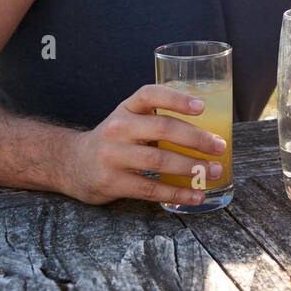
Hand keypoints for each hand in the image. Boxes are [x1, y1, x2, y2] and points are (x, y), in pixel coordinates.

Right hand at [63, 85, 226, 205]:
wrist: (71, 163)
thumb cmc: (116, 140)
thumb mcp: (129, 120)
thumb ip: (159, 120)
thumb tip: (209, 133)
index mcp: (127, 108)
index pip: (150, 95)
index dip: (176, 99)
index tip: (202, 107)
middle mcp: (118, 128)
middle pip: (162, 129)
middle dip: (196, 139)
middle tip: (219, 146)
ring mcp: (113, 156)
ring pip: (159, 161)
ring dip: (191, 167)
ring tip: (214, 172)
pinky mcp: (112, 182)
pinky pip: (150, 189)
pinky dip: (177, 193)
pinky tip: (196, 195)